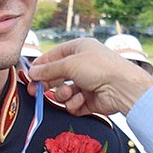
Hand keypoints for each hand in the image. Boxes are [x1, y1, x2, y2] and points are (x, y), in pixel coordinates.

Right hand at [27, 38, 152, 116]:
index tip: (29, 76)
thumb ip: (48, 70)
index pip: (53, 57)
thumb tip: (32, 73)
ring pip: (63, 92)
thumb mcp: (69, 64)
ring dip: (63, 94)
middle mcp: (82, 65)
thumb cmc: (99, 68)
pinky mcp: (90, 100)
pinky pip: (73, 104)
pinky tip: (81, 100)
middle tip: (36, 92)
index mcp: (79, 49)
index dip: (40, 67)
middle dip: (47, 84)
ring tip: (69, 94)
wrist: (122, 87)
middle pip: (56, 76)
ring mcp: (86, 83)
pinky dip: (75, 103)